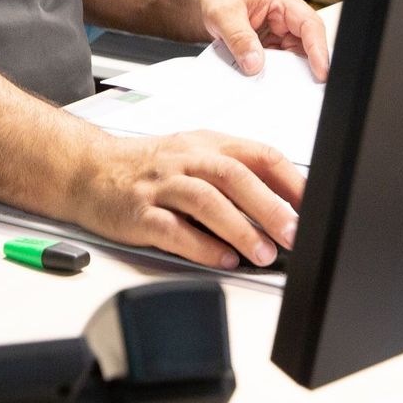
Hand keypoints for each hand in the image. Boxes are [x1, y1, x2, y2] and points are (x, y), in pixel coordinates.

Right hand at [75, 130, 303, 268]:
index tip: (315, 206)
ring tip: (264, 253)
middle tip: (295, 233)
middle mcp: (185, 160)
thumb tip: (285, 206)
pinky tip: (222, 258)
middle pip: (234, 176)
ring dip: (240, 228)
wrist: (88, 170)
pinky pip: (173, 229)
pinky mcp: (138, 212)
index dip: (290, 181)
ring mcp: (161, 185)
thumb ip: (233, 174)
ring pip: (206, 201)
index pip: (257, 155)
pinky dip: (201, 245)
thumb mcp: (193, 156)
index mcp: (206, 144)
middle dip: (270, 206)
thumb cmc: (147, 168)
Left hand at [196, 0, 329, 79]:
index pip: (309, 25)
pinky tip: (266, 84)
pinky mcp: (270, 50)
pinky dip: (274, 76)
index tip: (320, 71)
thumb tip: (254, 62)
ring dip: (289, 74)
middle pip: (307, 46)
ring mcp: (279, 36)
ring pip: (294, 59)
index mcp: (283, 2)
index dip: (319, 49)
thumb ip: (239, 38)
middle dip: (308, 67)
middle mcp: (286, 20)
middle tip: (305, 88)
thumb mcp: (224, 14)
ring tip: (282, 88)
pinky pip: (278, 66)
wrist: (203, 3)